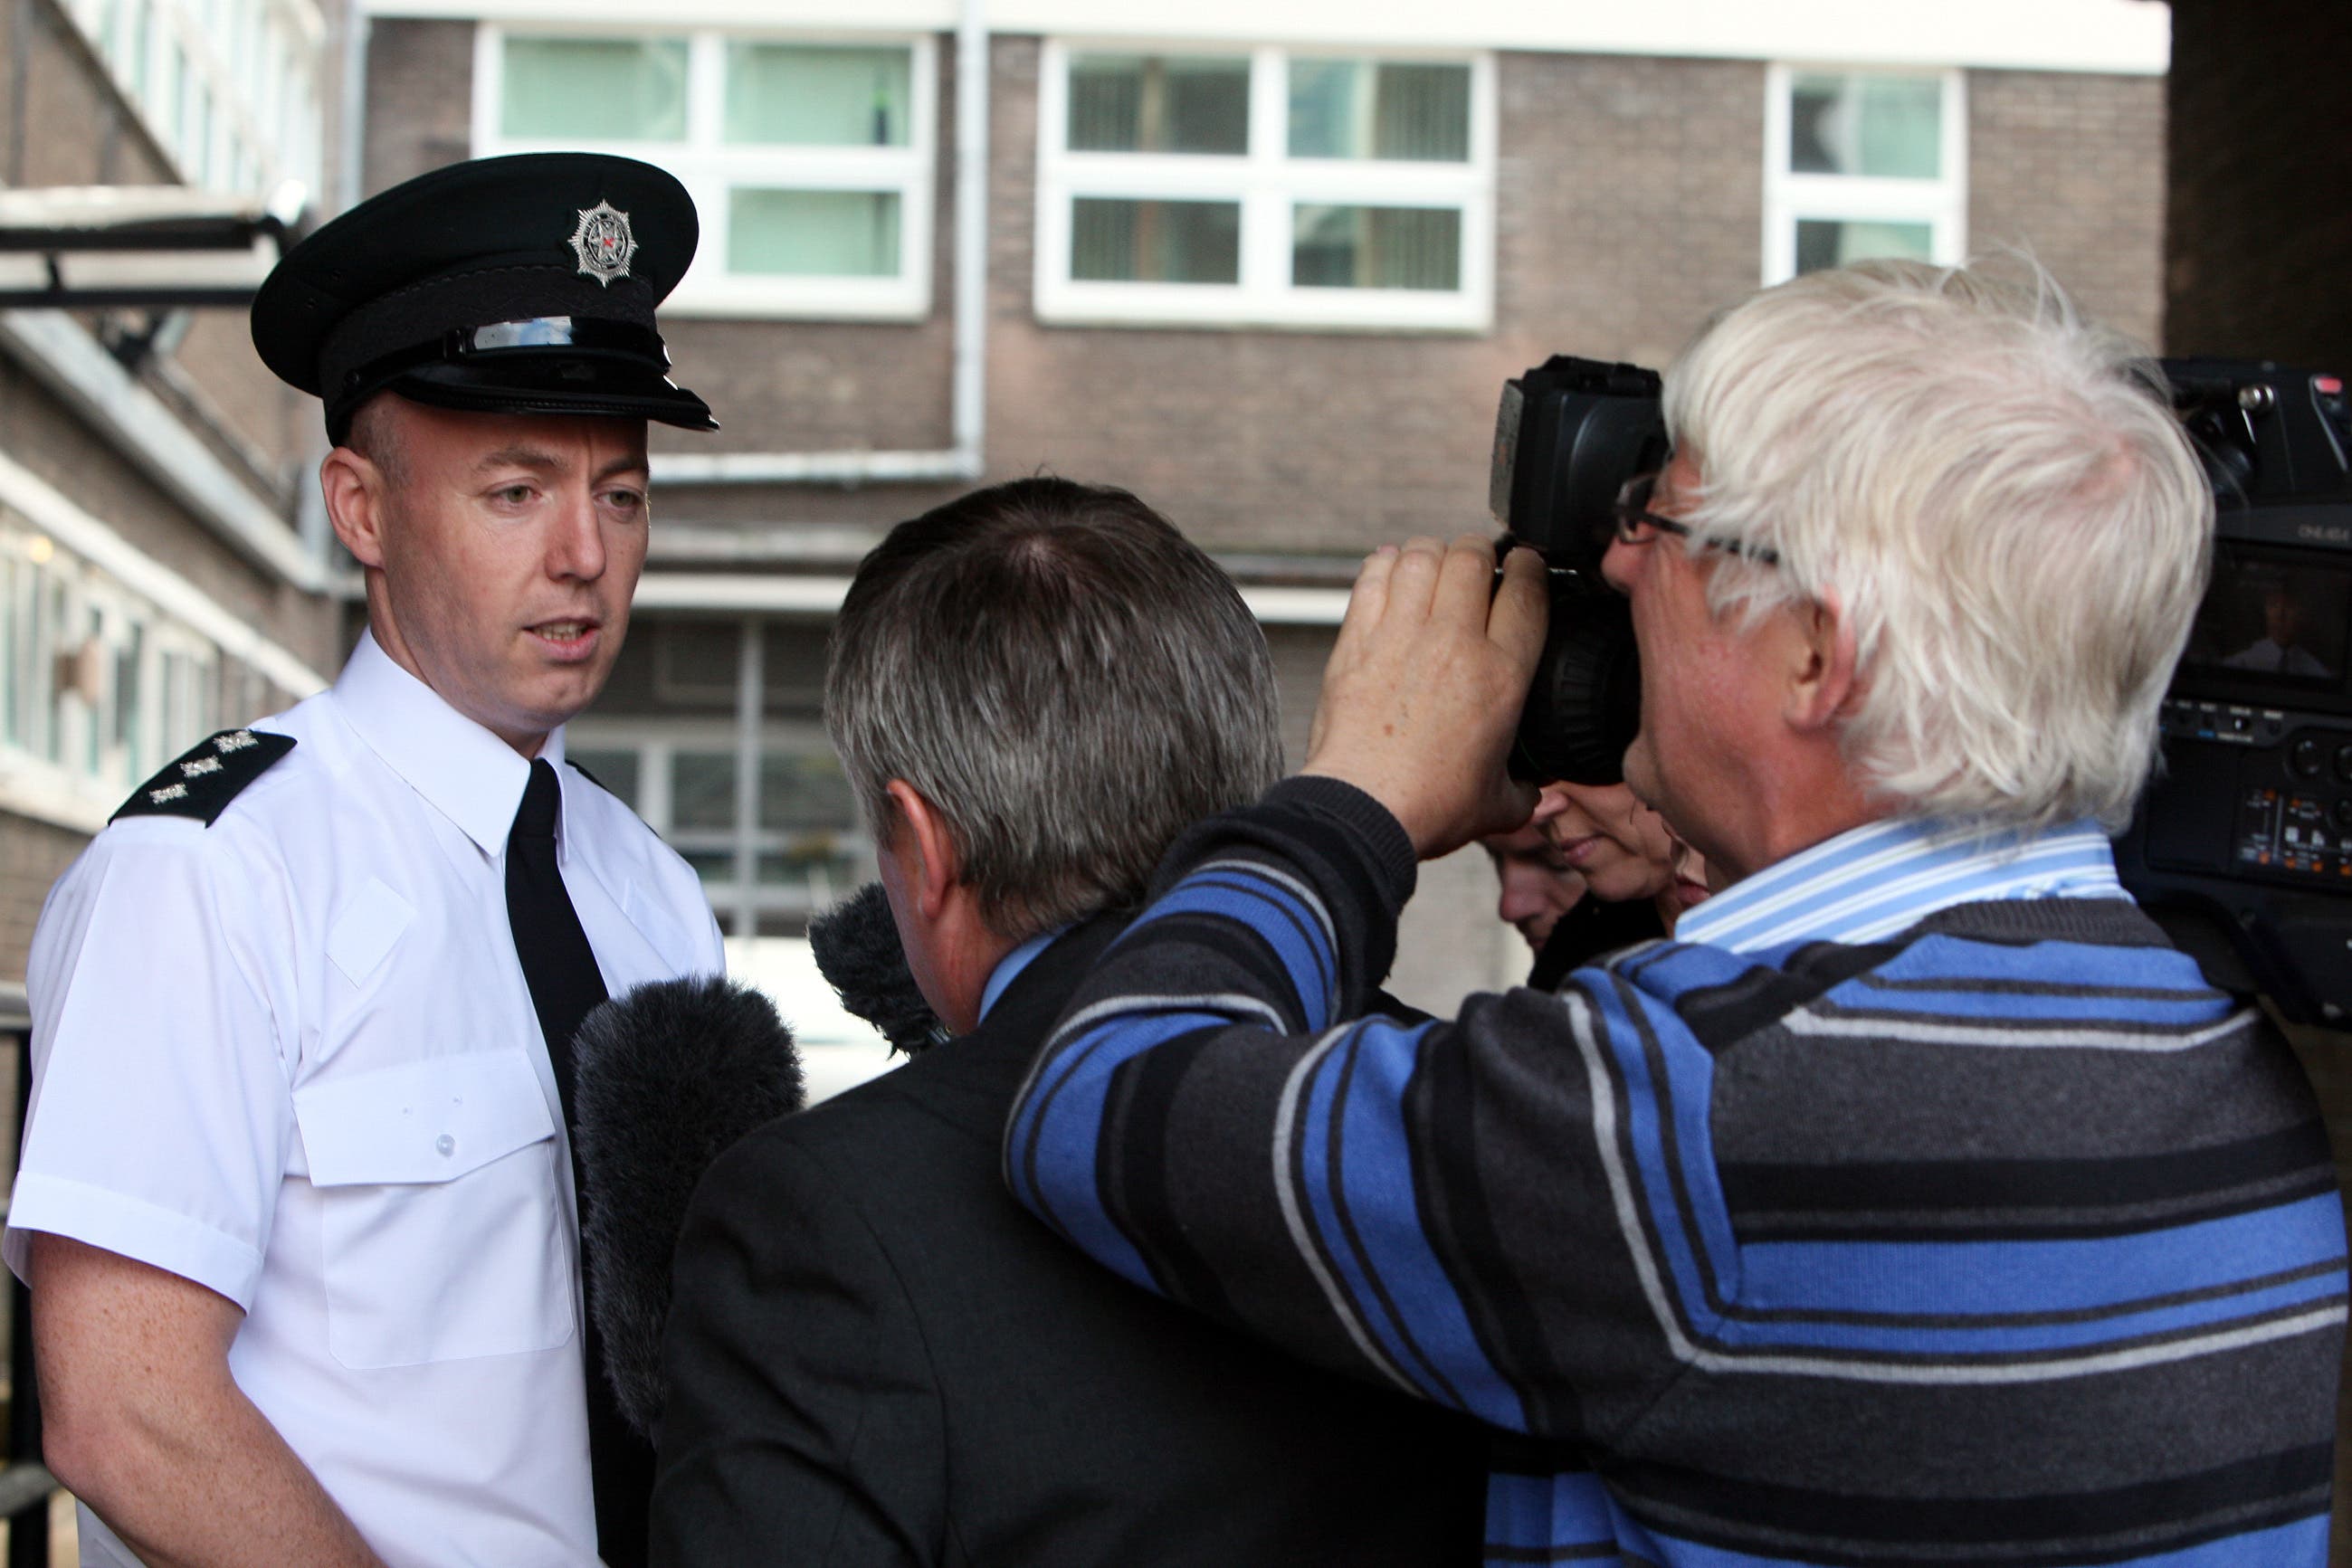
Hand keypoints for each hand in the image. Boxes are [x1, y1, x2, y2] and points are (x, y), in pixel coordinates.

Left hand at [1303, 535, 1547, 858]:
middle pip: (1473, 557)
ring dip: (1433, 552)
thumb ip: (1523, 791)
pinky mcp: (1358, 640)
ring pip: (1423, 556)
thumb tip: (1533, 793)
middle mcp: (1455, 643)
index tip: (1525, 565)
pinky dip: (1384, 564)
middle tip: (1478, 560)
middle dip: (1480, 550)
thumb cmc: (1428, 806)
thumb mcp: (1497, 804)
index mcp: (1502, 674)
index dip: (1529, 566)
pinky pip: (1373, 577)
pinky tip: (1390, 570)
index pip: (1527, 590)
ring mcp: (1402, 636)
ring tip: (1435, 562)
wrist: (1364, 810)